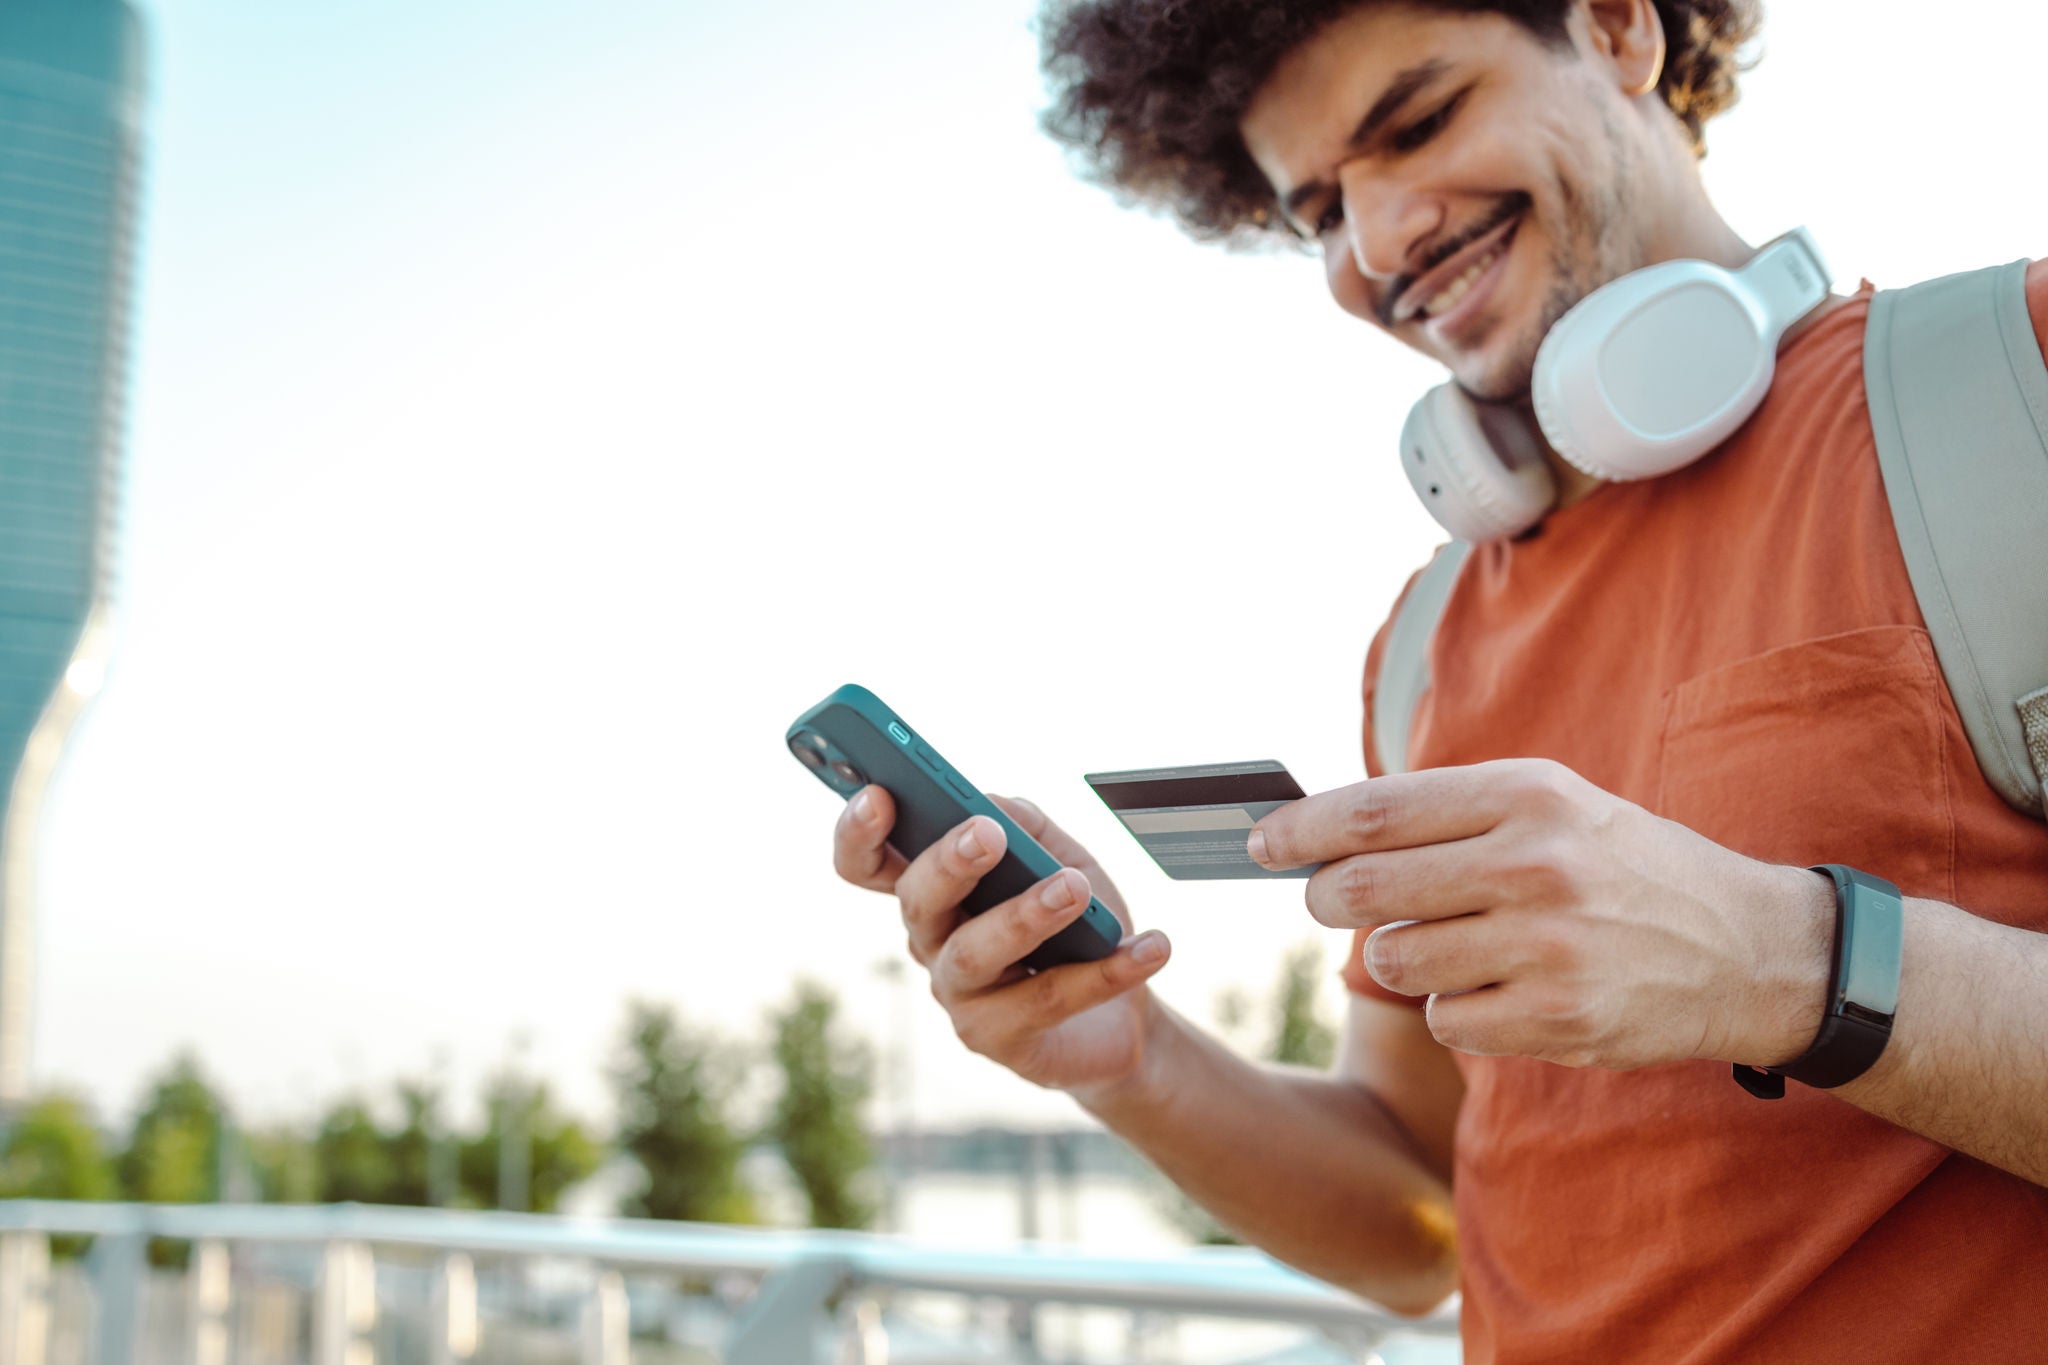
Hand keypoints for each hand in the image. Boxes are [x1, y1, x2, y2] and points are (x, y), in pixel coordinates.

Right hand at [833, 786, 1171, 1093]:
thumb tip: (993, 805)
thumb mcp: (1062, 858)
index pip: (867, 862)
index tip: (878, 795)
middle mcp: (931, 942)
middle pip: (918, 900)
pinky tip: (1151, 947)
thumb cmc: (1078, 924)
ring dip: (1025, 916)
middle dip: (948, 863)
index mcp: (935, 890)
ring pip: (975, 953)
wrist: (1121, 1015)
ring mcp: (958, 996)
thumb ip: (1028, 826)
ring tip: (1074, 889)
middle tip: (987, 834)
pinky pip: (1047, 999)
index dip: (858, 832)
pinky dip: (1105, 971)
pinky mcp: (997, 1041)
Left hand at [1248, 759, 1832, 1070]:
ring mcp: (1547, 948)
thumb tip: (1319, 832)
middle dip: (1326, 898)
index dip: (1300, 830)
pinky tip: (1502, 988)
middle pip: (1364, 890)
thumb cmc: (1620, 867)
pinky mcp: (1557, 1021)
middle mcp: (1534, 865)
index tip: (1258, 841)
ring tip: (1454, 942)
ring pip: (1395, 962)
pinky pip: (1444, 1020)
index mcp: (1527, 795)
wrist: (1748, 949)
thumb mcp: (1550, 807)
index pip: (1374, 812)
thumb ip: (1444, 814)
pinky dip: (1453, 1009)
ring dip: (1399, 958)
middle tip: (1328, 899)